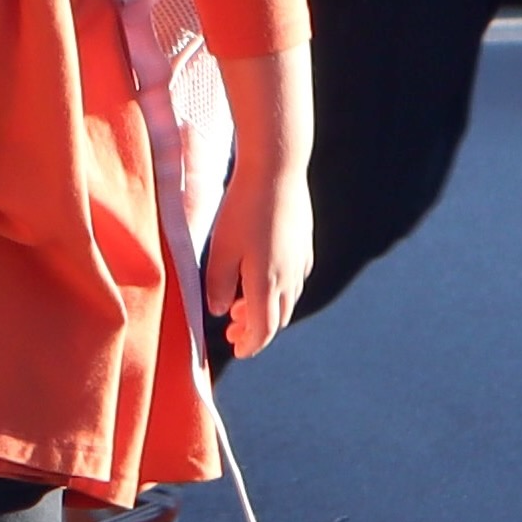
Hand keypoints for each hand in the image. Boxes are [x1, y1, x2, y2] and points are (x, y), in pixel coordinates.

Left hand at [207, 160, 312, 364]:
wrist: (277, 171)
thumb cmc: (242, 210)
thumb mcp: (220, 250)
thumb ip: (217, 285)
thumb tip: (219, 311)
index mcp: (267, 283)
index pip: (263, 329)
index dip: (250, 345)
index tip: (237, 351)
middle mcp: (289, 277)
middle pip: (277, 318)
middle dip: (256, 329)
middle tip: (232, 330)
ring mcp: (300, 260)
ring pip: (287, 299)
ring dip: (267, 309)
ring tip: (242, 305)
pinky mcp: (303, 244)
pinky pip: (294, 278)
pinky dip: (278, 289)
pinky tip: (264, 278)